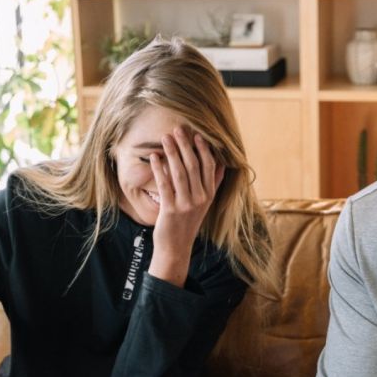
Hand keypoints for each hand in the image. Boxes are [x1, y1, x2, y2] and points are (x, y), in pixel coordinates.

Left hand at [148, 127, 224, 286]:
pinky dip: (159, 169)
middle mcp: (200, 198)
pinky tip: (154, 157)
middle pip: (194, 166)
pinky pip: (164, 184)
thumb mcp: (205, 204)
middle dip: (185, 146)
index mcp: (209, 195)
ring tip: (165, 138)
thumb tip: (222, 164)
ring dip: (172, 153)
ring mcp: (186, 204)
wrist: (176, 247)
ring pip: (179, 172)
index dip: (203, 149)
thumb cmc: (188, 222)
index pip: (209, 167)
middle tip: (178, 129)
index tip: (196, 135)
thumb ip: (213, 184)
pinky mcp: (171, 210)